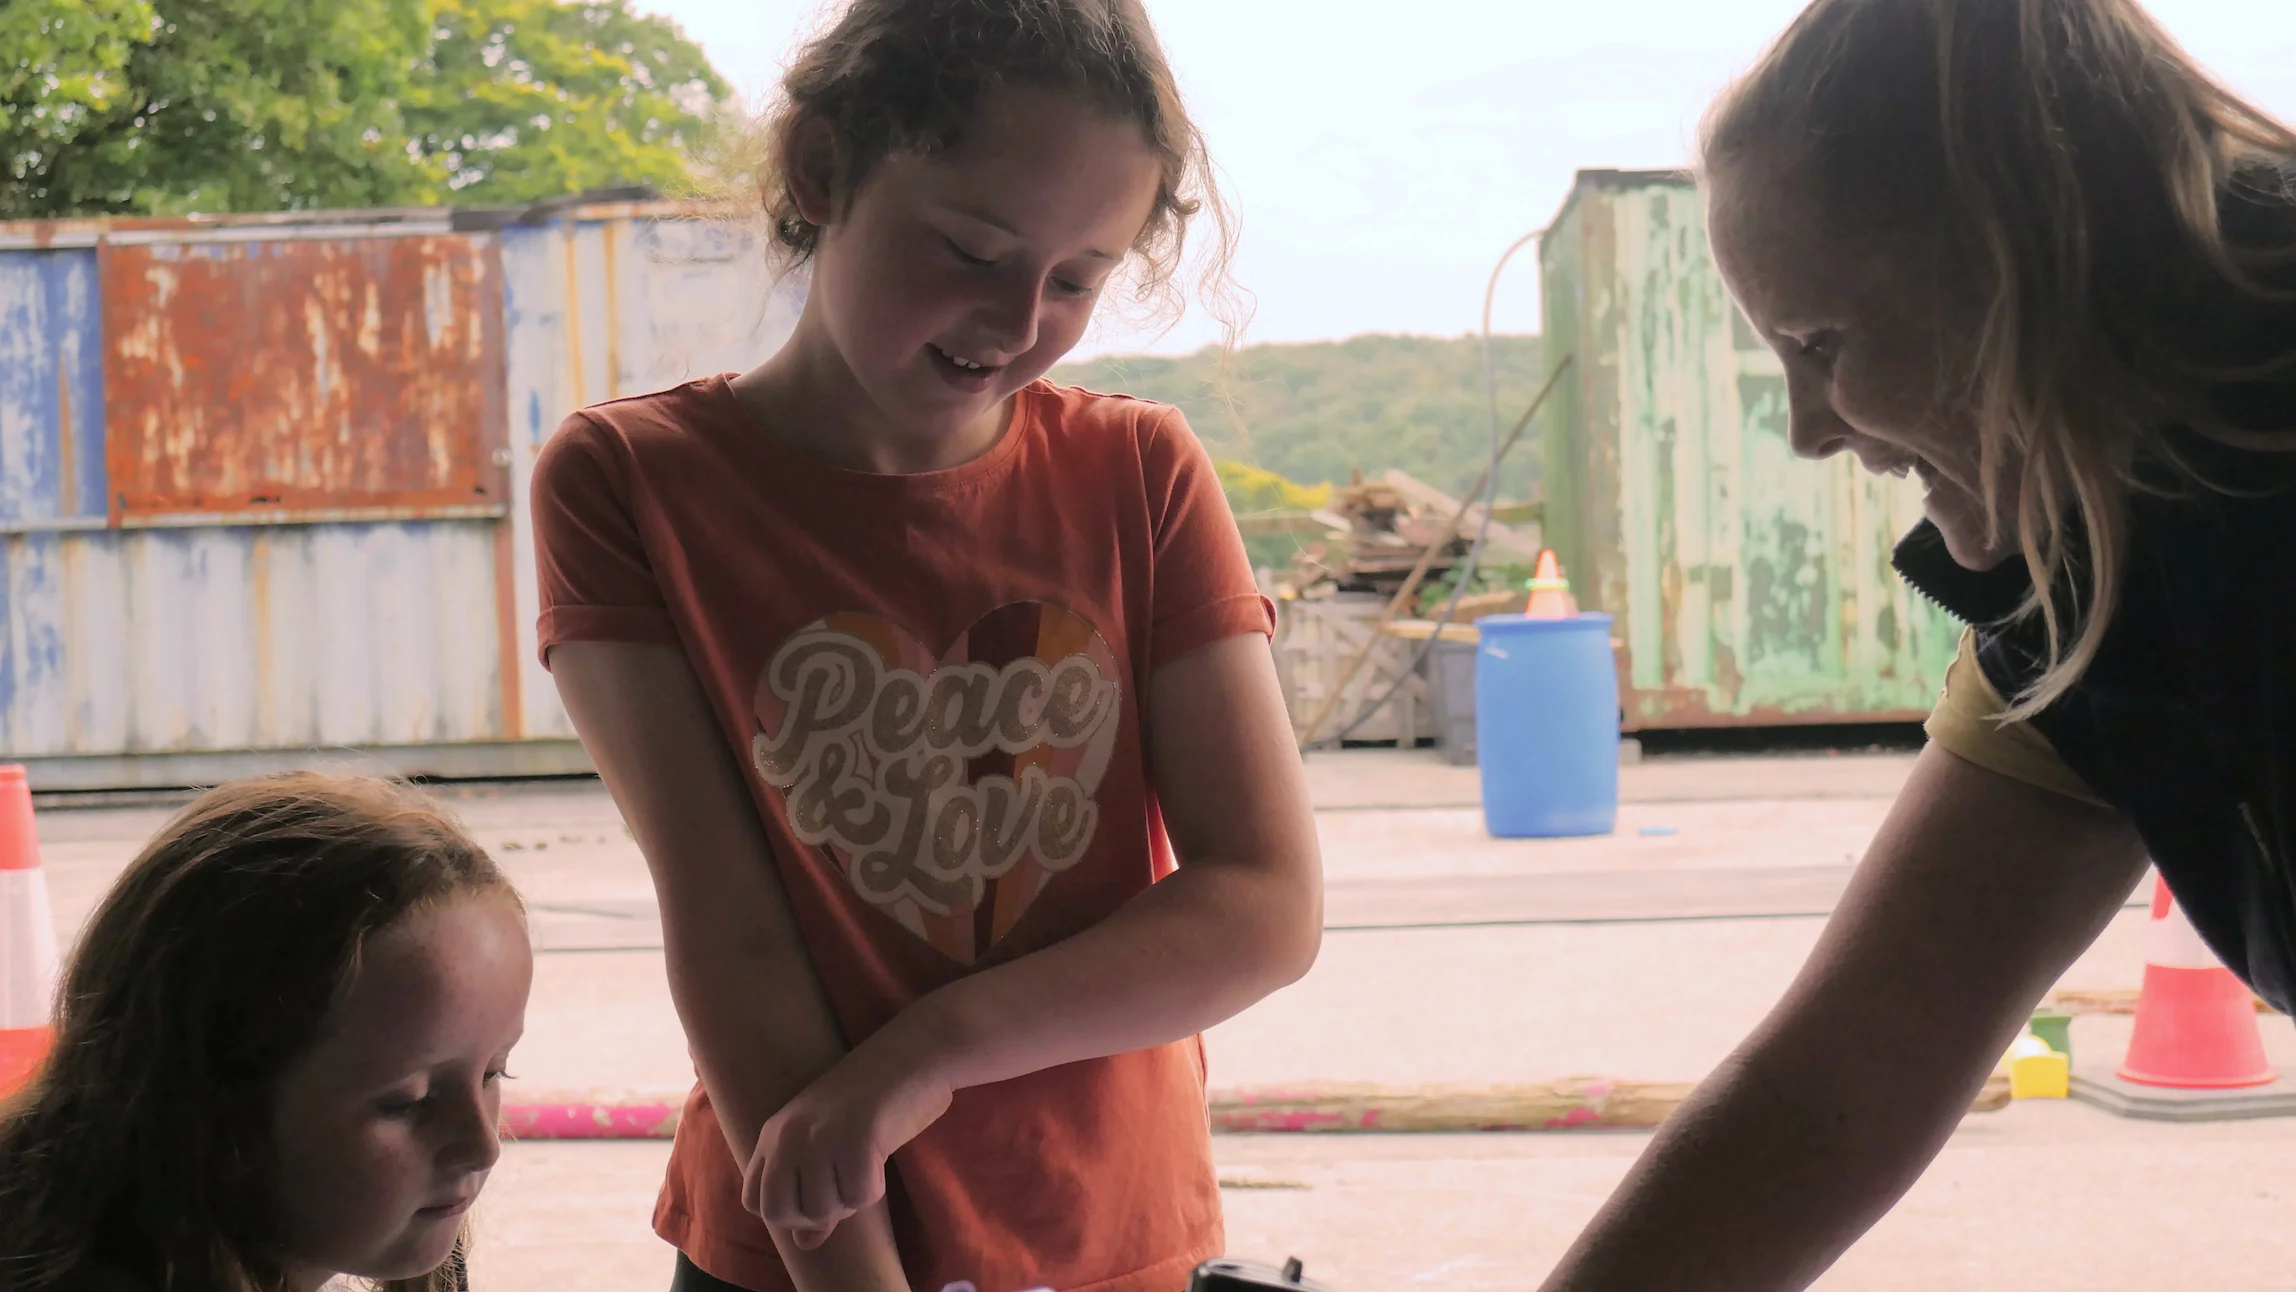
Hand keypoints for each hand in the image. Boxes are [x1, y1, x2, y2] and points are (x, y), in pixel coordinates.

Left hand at [742, 1025, 955, 1247]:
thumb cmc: (873, 1100)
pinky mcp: (854, 1139)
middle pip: (780, 1213)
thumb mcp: (828, 1143)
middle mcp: (788, 1135)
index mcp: (774, 1133)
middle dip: (814, 1215)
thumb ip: (811, 1191)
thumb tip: (805, 1245)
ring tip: (865, 1162)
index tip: (816, 1194)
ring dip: (851, 1199)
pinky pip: (860, 1197)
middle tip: (842, 1186)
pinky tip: (880, 1156)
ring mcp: (819, 1136)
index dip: (786, 1212)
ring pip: (823, 1210)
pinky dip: (875, 1187)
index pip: (754, 1201)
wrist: (911, 1054)